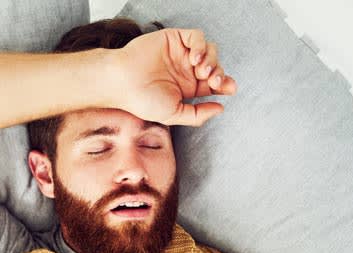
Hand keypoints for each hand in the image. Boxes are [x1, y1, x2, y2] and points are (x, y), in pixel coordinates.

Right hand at [113, 28, 236, 126]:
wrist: (122, 83)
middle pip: (215, 66)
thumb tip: (220, 109)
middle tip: (214, 81)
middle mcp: (185, 70)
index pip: (213, 83)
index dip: (225, 84)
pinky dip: (201, 46)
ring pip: (209, 50)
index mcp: (186, 87)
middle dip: (220, 74)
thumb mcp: (173, 115)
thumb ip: (197, 115)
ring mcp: (180, 54)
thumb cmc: (142, 101)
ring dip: (211, 60)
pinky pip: (196, 37)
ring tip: (201, 71)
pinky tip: (194, 59)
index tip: (230, 89)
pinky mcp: (173, 39)